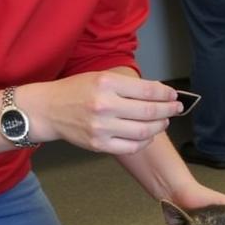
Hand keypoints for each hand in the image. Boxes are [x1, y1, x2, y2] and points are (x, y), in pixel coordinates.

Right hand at [26, 71, 184, 154]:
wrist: (48, 110)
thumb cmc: (76, 91)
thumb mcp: (101, 78)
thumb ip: (128, 85)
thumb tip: (159, 92)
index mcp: (106, 84)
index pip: (147, 90)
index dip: (166, 94)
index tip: (173, 95)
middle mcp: (104, 105)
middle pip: (149, 112)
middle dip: (168, 110)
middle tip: (176, 108)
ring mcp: (101, 128)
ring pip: (143, 131)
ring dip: (159, 126)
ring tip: (163, 121)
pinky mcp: (98, 145)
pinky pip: (131, 147)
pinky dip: (145, 142)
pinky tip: (148, 135)